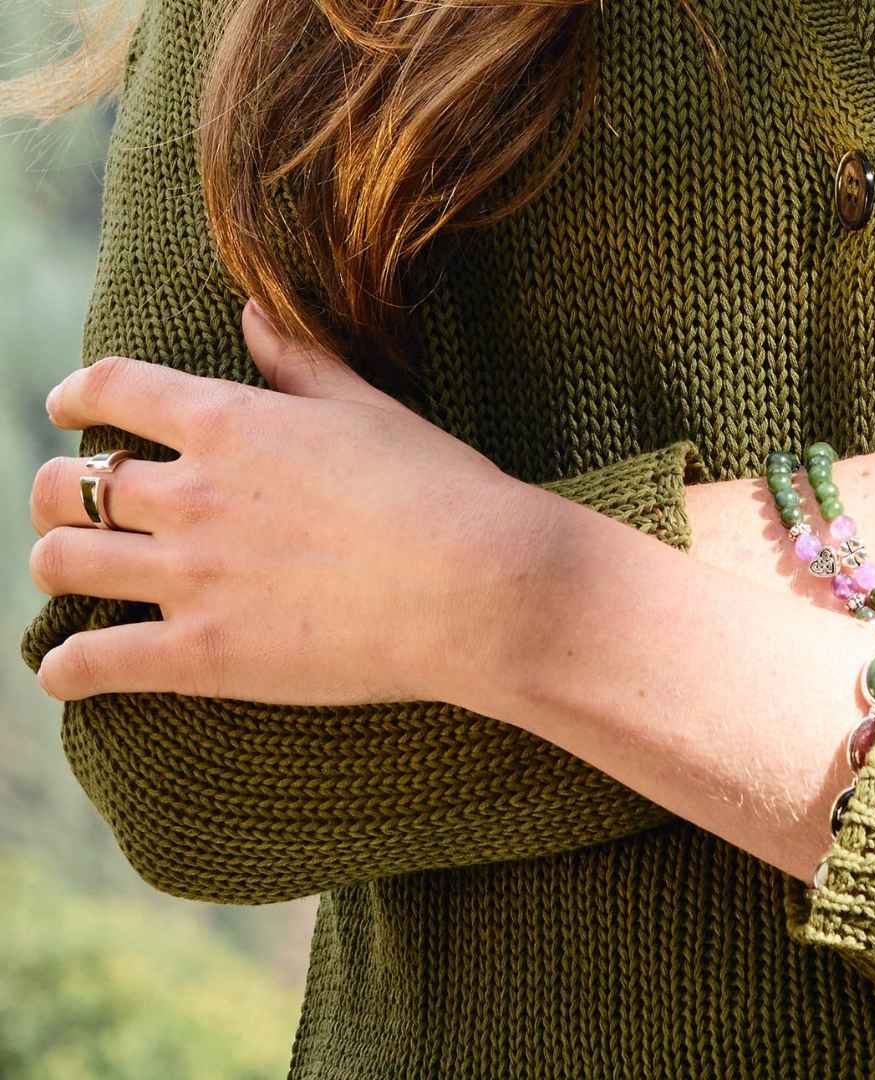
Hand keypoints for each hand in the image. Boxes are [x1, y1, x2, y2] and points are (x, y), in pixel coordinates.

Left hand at [28, 300, 551, 704]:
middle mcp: (191, 493)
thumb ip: (300, 362)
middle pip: (67, 484)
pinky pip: (93, 663)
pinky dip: (67, 668)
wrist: (478, 585)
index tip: (66, 407)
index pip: (112, 389)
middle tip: (70, 505)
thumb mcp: (368, 409)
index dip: (75, 395)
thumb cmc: (439, 490)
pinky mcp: (203, 654)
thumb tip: (252, 313)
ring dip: (54, 565)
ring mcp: (190, 575)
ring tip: (74, 575)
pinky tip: (67, 671)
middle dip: (52, 492)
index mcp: (229, 423)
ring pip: (62, 562)